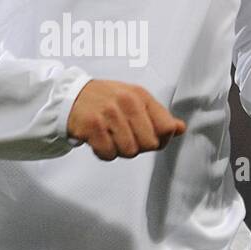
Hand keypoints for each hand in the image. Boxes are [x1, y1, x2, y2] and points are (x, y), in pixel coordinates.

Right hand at [67, 80, 186, 160]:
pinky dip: (104, 152)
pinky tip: (99, 141)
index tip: (149, 138)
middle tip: (124, 137)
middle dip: (138, 146)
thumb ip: (158, 115)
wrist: (70, 96)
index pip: (166, 127)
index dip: (161, 140)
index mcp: (140, 96)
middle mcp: (127, 102)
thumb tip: (180, 128)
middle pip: (149, 144)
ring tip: (110, 137)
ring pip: (129, 151)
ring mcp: (109, 114)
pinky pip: (108, 153)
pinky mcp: (92, 126)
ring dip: (119, 150)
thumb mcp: (134, 100)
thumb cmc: (106, 100)